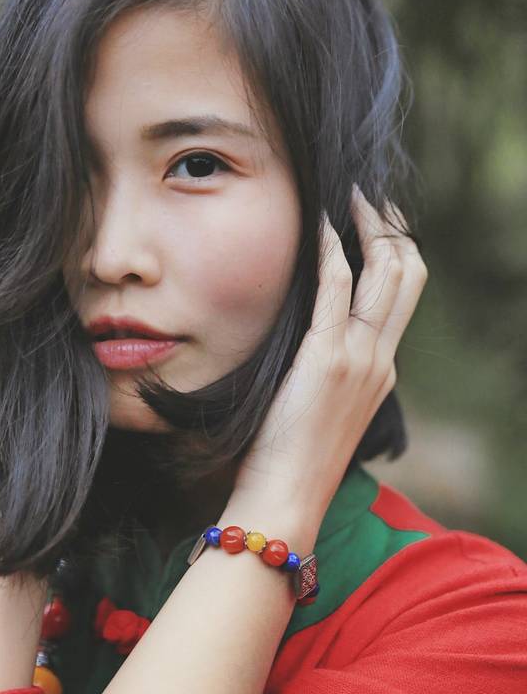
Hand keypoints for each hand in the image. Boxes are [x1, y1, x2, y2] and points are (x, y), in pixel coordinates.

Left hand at [230, 185, 427, 527]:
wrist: (286, 497)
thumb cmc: (291, 459)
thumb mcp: (325, 410)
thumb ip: (331, 372)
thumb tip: (312, 340)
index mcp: (381, 371)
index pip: (404, 296)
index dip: (397, 252)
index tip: (377, 224)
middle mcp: (381, 359)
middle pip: (408, 274)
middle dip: (392, 227)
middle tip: (367, 197)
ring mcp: (360, 357)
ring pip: (384, 272)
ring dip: (368, 225)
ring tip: (346, 196)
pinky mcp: (328, 357)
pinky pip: (337, 285)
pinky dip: (331, 246)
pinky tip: (318, 222)